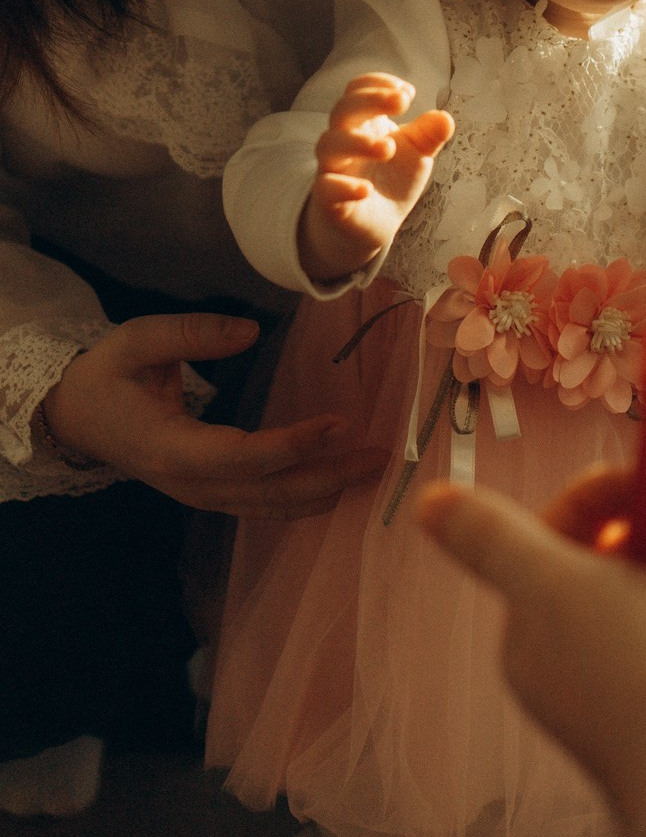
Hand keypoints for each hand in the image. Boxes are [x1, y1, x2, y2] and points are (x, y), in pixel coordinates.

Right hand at [41, 315, 384, 516]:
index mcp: (171, 449)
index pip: (245, 456)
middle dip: (329, 475)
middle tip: (380, 454)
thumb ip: (191, 333)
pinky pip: (264, 507)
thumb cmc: (105, 375)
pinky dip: (304, 500)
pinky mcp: (210, 494)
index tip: (339, 423)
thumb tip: (250, 330)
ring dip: (326, 491)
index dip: (295, 444)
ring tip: (372, 471)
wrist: (74, 417)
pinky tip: (337, 487)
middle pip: (270, 491)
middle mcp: (190, 483)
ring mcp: (200, 496)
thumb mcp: (135, 340)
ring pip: (271, 506)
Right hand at [299, 75, 452, 282]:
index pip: (358, 89)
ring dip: (358, 141)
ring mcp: (333, 168)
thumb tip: (445, 118)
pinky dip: (345, 187)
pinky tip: (367, 190)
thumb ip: (429, 135)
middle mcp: (344, 140)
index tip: (407, 93)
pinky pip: (326, 188)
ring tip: (388, 148)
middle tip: (401, 103)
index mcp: (364, 122)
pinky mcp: (329, 200)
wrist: (373, 224)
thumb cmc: (391, 178)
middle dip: (371, 100)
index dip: (378, 83)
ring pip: (329, 144)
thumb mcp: (417, 154)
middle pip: (343, 109)